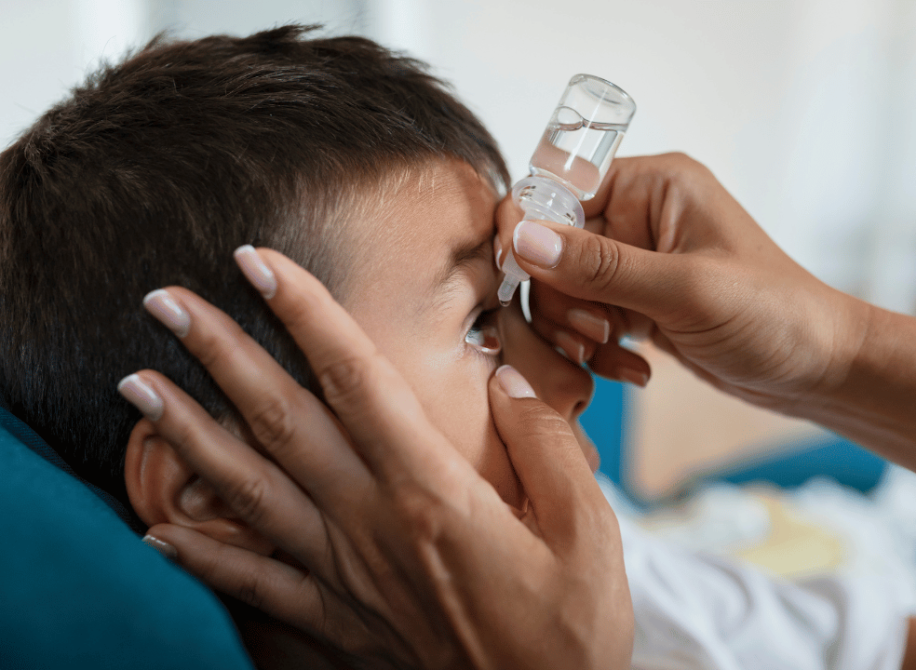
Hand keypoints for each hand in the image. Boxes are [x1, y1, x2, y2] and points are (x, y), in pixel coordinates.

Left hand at [134, 249, 632, 668]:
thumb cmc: (570, 630)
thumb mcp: (586, 528)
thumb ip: (545, 441)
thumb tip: (507, 373)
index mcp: (432, 491)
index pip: (356, 379)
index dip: (305, 312)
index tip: (259, 261)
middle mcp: (372, 524)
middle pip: (281, 421)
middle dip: (220, 353)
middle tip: (165, 301)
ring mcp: (344, 576)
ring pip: (247, 492)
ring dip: (186, 434)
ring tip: (136, 387)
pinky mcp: (336, 622)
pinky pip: (253, 584)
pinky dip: (200, 556)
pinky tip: (156, 532)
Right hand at [497, 152, 868, 411]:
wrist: (819, 370)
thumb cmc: (774, 315)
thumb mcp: (684, 289)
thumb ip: (599, 266)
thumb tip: (522, 237)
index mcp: (653, 185)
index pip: (559, 191)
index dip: (530, 233)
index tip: (521, 279)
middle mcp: (638, 216)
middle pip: (551, 249)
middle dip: (562, 298)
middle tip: (598, 331)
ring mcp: (636, 263)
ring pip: (561, 291)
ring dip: (577, 330)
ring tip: (615, 352)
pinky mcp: (635, 303)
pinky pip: (584, 321)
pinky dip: (596, 350)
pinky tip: (634, 369)